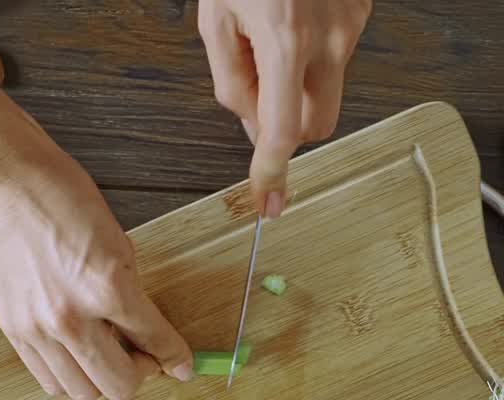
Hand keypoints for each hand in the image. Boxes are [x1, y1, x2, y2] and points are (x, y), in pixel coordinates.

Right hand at [0, 125, 192, 399]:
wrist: (1, 182)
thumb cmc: (59, 197)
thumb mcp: (116, 240)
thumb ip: (130, 293)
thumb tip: (144, 332)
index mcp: (106, 288)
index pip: (154, 341)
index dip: (175, 359)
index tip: (182, 367)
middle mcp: (71, 318)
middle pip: (119, 386)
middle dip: (140, 374)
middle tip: (142, 356)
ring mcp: (38, 330)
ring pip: (83, 392)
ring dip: (102, 379)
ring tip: (105, 352)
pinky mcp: (14, 332)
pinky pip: (50, 381)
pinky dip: (71, 376)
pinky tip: (77, 353)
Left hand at [199, 0, 370, 214]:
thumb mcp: (216, 20)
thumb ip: (232, 84)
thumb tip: (253, 127)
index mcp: (286, 42)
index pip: (281, 134)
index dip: (271, 175)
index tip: (267, 203)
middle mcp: (327, 39)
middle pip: (316, 126)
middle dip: (289, 127)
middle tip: (261, 94)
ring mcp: (350, 25)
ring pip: (325, 90)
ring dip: (298, 85)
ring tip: (273, 36)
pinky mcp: (361, 12)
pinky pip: (335, 57)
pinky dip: (311, 55)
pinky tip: (294, 19)